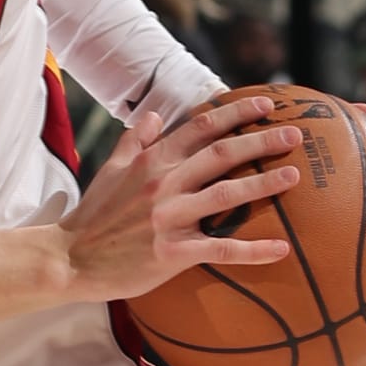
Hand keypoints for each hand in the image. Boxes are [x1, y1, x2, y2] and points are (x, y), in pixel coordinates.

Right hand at [59, 96, 298, 301]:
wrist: (69, 260)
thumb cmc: (92, 217)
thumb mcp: (110, 170)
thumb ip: (134, 141)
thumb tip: (152, 115)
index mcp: (151, 161)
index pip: (200, 128)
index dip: (235, 114)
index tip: (265, 106)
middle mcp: (163, 184)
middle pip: (221, 154)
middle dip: (260, 142)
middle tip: (295, 135)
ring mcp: (169, 217)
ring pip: (226, 194)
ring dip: (264, 184)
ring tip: (294, 177)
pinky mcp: (172, 252)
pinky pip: (221, 249)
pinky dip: (253, 249)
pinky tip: (282, 248)